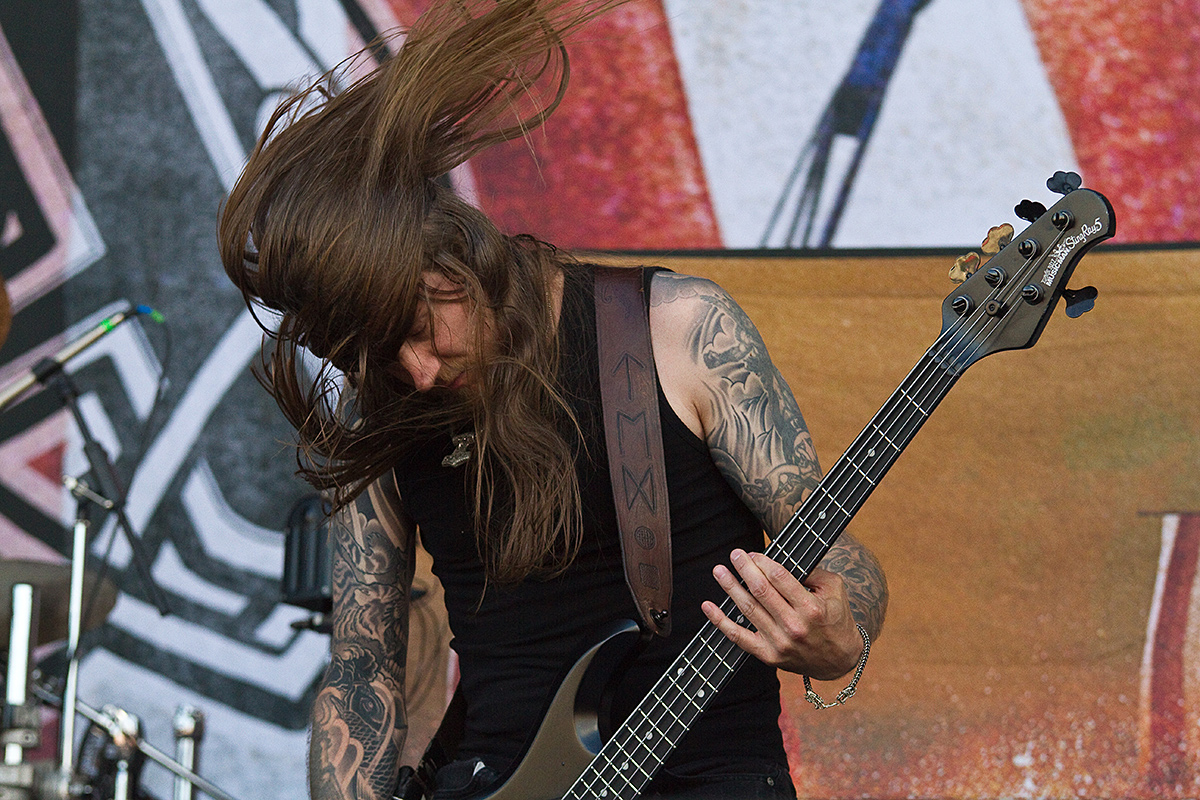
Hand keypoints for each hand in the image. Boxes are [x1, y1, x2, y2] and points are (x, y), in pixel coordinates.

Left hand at [701, 549, 862, 679]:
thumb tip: (782, 557)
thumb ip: (812, 571)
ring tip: (719, 572)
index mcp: (811, 608)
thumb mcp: (834, 590)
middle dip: (745, 569)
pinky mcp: (769, 656)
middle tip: (734, 554)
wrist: (838, 660)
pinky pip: (739, 637)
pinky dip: (721, 622)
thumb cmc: (836, 619)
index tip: (753, 554)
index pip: (780, 578)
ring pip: (748, 609)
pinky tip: (708, 606)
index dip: (763, 562)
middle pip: (761, 591)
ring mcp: (780, 643)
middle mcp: (794, 626)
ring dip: (730, 588)